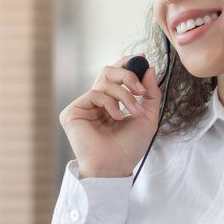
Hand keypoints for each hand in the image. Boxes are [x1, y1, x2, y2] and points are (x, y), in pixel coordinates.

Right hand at [59, 54, 161, 178]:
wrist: (116, 166)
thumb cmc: (129, 147)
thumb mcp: (147, 117)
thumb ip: (150, 93)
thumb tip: (148, 68)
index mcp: (110, 102)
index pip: (115, 75)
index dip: (127, 63)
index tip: (142, 57)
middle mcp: (95, 102)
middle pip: (108, 71)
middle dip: (128, 75)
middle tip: (141, 89)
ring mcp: (83, 106)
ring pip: (104, 82)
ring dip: (125, 95)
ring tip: (134, 112)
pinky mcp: (72, 112)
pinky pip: (95, 93)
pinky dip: (111, 103)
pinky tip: (116, 117)